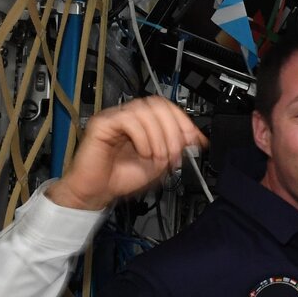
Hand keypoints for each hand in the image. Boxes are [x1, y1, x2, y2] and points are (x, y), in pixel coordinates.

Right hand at [47, 97, 204, 212]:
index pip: (166, 106)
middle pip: (157, 104)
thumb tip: (198, 137)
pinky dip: (142, 137)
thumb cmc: (123, 177)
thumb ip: (178, 147)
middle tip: (174, 152)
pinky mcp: (102, 124)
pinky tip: (142, 153)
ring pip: (144, 110)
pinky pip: (127, 119)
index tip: (193, 138)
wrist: (99, 192)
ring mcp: (115, 117)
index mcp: (143, 122)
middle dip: (173, 129)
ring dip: (158, 136)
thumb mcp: (161, 162)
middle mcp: (129, 116)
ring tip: (157, 156)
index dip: (182, 120)